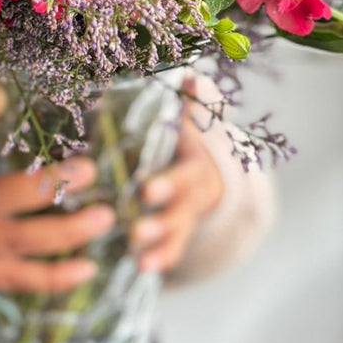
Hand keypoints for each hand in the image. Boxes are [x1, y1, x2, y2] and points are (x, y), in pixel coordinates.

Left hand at [131, 99, 223, 274]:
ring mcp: (184, 221)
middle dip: (160, 222)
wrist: (206, 178)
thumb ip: (188, 103)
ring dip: (157, 247)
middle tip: (135, 230)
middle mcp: (191, 197)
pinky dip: (159, 262)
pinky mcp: (173, 239)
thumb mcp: (188, 124)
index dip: (166, 184)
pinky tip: (142, 270)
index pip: (183, 176)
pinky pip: (170, 253)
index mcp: (192, 167)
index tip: (144, 191)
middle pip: (180, 212)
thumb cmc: (182, 146)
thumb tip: (190, 73)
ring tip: (137, 256)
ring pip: (175, 236)